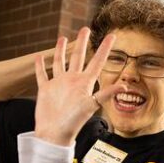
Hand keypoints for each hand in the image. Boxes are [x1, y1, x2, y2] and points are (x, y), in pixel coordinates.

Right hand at [33, 27, 125, 145]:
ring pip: (60, 62)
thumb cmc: (73, 122)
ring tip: (62, 38)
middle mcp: (73, 81)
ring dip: (61, 51)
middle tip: (85, 29)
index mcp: (84, 83)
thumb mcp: (92, 105)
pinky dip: (40, 66)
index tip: (112, 35)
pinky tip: (39, 57)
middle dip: (81, 43)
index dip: (104, 48)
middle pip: (78, 57)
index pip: (97, 61)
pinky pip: (42, 75)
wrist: (55, 134)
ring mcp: (59, 84)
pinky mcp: (46, 89)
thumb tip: (124, 86)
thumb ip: (106, 93)